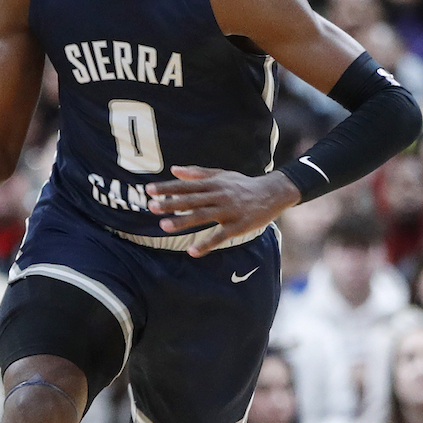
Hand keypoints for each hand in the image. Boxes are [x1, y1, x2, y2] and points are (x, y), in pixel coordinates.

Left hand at [146, 166, 300, 256]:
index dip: (168, 188)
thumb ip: (197, 173)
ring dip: (183, 222)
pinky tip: (192, 252)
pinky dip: (206, 244)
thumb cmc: (243, 185)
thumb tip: (174, 170)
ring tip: (164, 226)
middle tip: (152, 207)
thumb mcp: (222, 175)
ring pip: (203, 216)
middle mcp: (220, 196)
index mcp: (214, 183)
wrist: (272, 193)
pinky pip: (220, 236)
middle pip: (192, 200)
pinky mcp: (238, 226)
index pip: (186, 185)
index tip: (149, 190)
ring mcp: (229, 211)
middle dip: (171, 204)